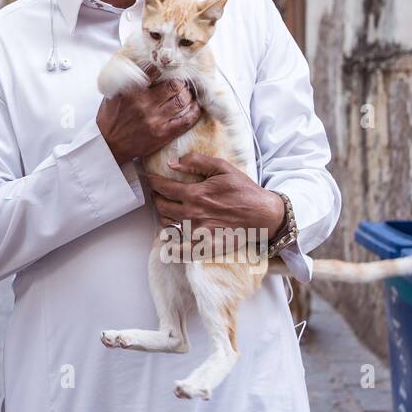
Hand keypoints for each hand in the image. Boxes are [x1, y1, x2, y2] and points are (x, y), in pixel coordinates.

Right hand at [97, 74, 199, 162]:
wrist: (109, 145)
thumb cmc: (110, 118)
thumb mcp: (113, 95)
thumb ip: (127, 81)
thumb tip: (141, 67)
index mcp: (132, 91)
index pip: (154, 71)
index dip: (163, 67)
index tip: (167, 68)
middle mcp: (145, 104)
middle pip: (174, 85)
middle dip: (179, 82)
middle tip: (180, 83)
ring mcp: (156, 120)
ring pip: (182, 100)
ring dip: (187, 95)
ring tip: (186, 94)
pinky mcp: (164, 134)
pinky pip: (186, 120)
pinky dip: (194, 112)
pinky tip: (195, 107)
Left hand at [145, 152, 286, 255]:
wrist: (263, 214)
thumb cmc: (244, 190)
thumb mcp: (223, 168)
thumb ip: (197, 162)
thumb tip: (172, 163)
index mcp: (195, 194)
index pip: (163, 188)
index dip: (152, 182)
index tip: (148, 179)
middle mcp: (193, 214)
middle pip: (161, 207)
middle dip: (156, 198)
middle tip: (158, 194)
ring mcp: (198, 231)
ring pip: (168, 225)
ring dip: (164, 216)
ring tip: (168, 210)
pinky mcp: (205, 245)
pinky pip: (181, 249)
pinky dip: (172, 245)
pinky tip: (169, 241)